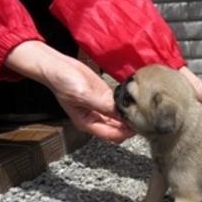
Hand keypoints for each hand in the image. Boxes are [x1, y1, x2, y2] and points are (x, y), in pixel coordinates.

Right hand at [4, 41, 134, 142]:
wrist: (58, 66)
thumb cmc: (64, 82)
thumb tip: (122, 114)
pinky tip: (134, 101)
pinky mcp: (105, 98)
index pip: (111, 135)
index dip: (125, 132)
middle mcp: (95, 119)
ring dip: (129, 117)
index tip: (137, 125)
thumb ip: (103, 105)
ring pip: (120, 119)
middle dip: (129, 126)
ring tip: (140, 110)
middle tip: (143, 117)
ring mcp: (101, 109)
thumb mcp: (84, 94)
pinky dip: (126, 105)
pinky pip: (119, 106)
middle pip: (118, 130)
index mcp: (88, 123)